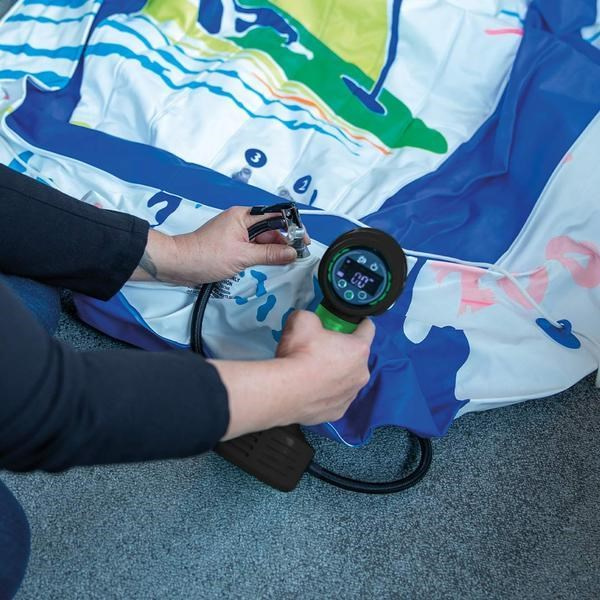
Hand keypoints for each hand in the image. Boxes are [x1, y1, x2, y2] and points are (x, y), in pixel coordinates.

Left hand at [132, 206, 305, 285]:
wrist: (179, 264)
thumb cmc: (205, 256)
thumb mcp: (242, 256)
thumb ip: (269, 254)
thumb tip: (291, 253)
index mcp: (243, 216)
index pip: (275, 215)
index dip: (292, 227)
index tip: (303, 240)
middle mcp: (241, 221)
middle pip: (271, 228)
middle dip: (285, 240)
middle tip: (298, 254)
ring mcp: (236, 233)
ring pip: (263, 238)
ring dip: (275, 249)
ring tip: (288, 260)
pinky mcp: (232, 245)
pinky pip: (253, 247)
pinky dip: (263, 254)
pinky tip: (272, 262)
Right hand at [211, 311, 375, 439]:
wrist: (285, 391)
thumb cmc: (300, 353)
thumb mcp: (303, 320)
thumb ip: (312, 318)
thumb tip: (311, 323)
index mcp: (358, 349)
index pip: (368, 330)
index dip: (362, 324)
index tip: (357, 324)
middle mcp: (361, 373)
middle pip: (356, 358)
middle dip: (343, 354)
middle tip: (322, 351)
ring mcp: (351, 396)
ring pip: (347, 380)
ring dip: (336, 376)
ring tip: (314, 375)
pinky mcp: (338, 413)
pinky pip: (335, 398)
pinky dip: (327, 394)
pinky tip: (312, 391)